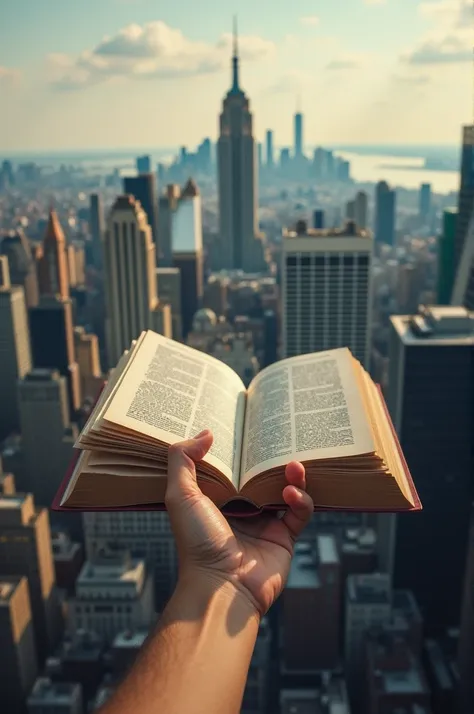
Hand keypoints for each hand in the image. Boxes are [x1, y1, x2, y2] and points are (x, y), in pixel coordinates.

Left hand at [165, 430, 313, 617]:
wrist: (222, 586)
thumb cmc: (198, 542)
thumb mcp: (180, 495)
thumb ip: (183, 460)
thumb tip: (206, 433)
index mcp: (216, 501)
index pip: (232, 469)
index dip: (240, 452)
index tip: (247, 431)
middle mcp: (241, 511)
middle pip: (261, 477)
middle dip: (270, 460)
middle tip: (278, 443)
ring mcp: (264, 524)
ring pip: (285, 491)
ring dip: (292, 475)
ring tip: (292, 464)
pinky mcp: (284, 538)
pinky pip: (300, 512)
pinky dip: (301, 499)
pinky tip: (291, 492)